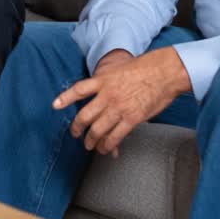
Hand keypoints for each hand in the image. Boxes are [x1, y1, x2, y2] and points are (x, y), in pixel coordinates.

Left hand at [53, 47, 191, 156]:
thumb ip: (107, 83)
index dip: (65, 98)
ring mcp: (119, 107)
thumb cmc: (144, 69)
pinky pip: (115, 136)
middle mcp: (107, 95)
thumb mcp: (118, 70)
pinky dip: (108, 145)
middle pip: (85, 115)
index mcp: (103, 80)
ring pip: (98, 129)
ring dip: (92, 141)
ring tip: (90, 146)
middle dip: (77, 128)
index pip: (79, 90)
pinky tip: (106, 149)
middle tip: (75, 134)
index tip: (55, 105)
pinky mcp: (132, 118)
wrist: (164, 72)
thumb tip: (101, 96)